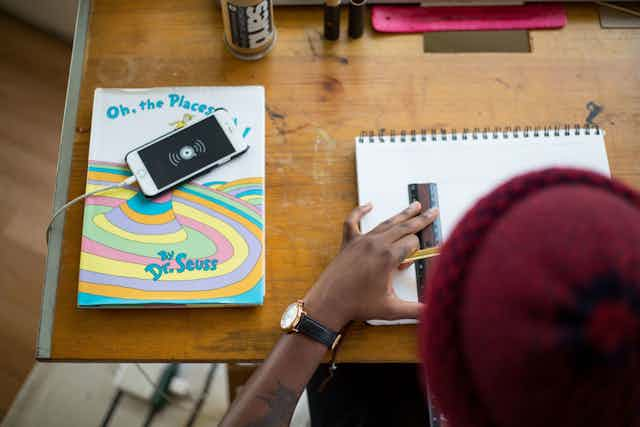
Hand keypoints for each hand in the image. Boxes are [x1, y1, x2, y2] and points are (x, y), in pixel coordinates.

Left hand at [303, 202, 438, 329]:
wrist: (329, 303)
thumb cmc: (358, 305)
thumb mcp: (391, 310)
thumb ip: (415, 311)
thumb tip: (434, 313)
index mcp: (388, 257)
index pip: (412, 244)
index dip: (417, 252)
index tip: (412, 262)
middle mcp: (376, 244)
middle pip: (404, 227)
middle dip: (421, 219)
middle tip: (433, 210)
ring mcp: (361, 241)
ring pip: (386, 223)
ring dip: (401, 214)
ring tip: (414, 205)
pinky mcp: (348, 242)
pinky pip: (353, 221)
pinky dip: (360, 211)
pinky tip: (368, 205)